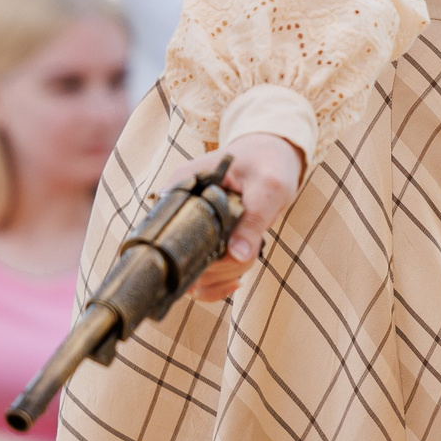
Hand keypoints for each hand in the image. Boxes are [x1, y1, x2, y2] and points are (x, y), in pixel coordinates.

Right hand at [174, 133, 304, 303]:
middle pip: (181, 260)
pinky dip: (218, 285)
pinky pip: (200, 277)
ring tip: (250, 253)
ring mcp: (189, 229)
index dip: (192, 255)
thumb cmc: (269, 163)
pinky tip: (236, 279)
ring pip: (193, 274)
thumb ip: (253, 221)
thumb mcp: (268, 188)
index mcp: (182, 188)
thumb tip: (237, 256)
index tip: (224, 254)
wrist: (274, 156)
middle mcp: (178, 212)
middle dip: (221, 267)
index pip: (166, 233)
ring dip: (226, 274)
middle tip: (248, 249)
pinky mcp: (202, 243)